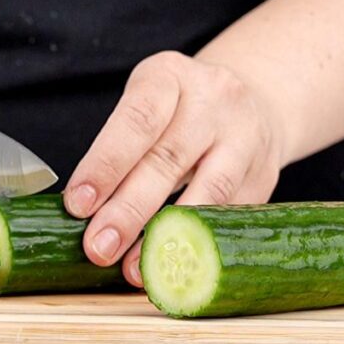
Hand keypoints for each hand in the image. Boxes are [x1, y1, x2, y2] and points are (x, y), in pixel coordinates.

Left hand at [64, 51, 285, 286]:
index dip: (106, 164)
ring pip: (208, 191)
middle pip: (168, 159)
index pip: (137, 120)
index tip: (78, 204)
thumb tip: (84, 213)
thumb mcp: (148, 105)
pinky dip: (197, 243)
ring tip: (131, 267)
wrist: (256, 102)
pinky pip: (231, 215)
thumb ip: (120, 149)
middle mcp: (213, 100)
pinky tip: (169, 265)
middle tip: (97, 248)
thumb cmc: (180, 111)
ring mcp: (246, 137)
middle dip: (128, 210)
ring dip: (166, 235)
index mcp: (170, 76)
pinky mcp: (265, 175)